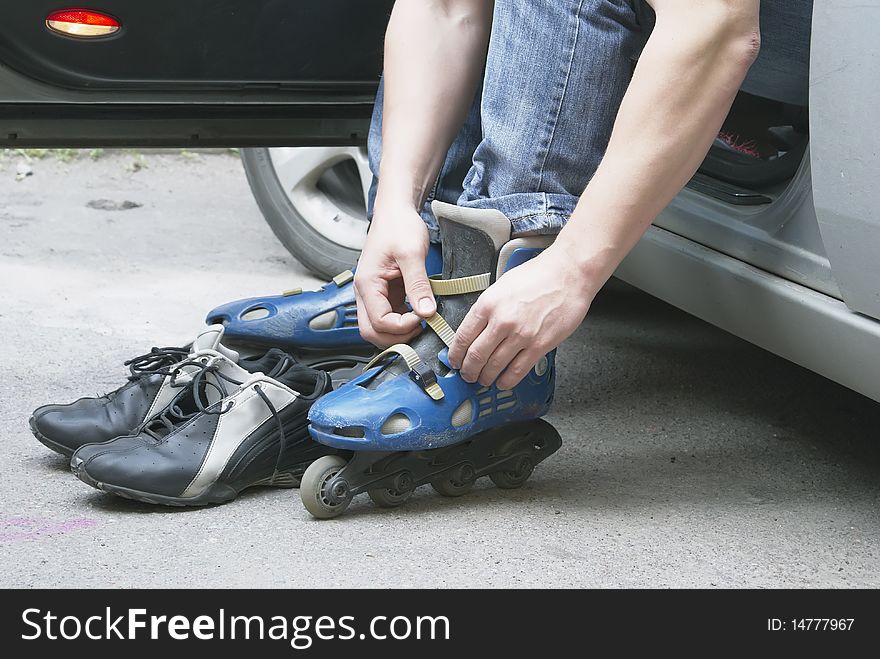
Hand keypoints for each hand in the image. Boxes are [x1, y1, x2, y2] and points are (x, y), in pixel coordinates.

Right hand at [354, 203, 436, 346]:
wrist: (395, 213)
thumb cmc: (398, 226)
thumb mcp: (412, 253)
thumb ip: (418, 284)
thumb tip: (426, 312)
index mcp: (367, 283)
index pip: (378, 321)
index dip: (401, 326)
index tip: (423, 317)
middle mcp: (365, 292)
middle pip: (371, 332)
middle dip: (396, 337)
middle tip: (420, 328)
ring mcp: (373, 294)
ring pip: (378, 328)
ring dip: (398, 332)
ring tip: (421, 323)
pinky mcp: (384, 293)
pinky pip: (388, 317)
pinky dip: (402, 323)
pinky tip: (418, 315)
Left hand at [447, 244, 595, 388]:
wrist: (568, 274)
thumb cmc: (538, 275)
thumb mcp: (501, 286)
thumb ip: (487, 308)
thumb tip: (474, 329)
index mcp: (488, 304)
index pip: (462, 337)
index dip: (455, 355)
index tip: (454, 361)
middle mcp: (502, 321)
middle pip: (475, 356)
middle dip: (468, 370)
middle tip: (467, 374)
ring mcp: (521, 335)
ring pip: (494, 366)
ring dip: (485, 377)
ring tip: (484, 380)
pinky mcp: (539, 345)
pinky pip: (518, 370)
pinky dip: (507, 380)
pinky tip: (503, 382)